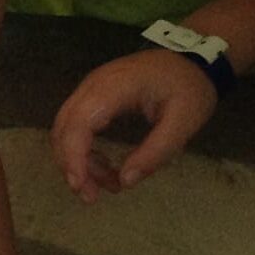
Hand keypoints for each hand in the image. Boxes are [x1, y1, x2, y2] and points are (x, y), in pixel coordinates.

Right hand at [50, 49, 220, 200]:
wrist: (191, 58)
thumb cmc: (189, 87)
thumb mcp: (183, 122)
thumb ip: (156, 152)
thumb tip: (126, 181)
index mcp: (113, 88)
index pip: (79, 124)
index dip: (74, 158)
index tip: (81, 188)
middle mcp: (92, 86)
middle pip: (64, 129)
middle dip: (72, 165)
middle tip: (92, 197)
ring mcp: (89, 90)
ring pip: (66, 130)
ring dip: (78, 161)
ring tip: (107, 185)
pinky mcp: (92, 97)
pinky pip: (76, 126)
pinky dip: (84, 151)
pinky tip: (105, 167)